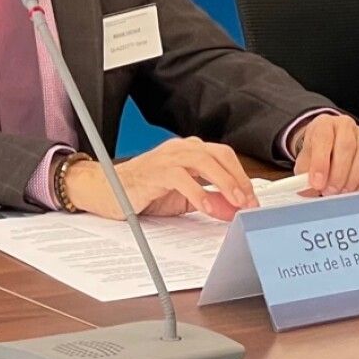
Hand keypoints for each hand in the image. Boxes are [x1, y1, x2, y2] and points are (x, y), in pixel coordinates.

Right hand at [65, 137, 256, 221]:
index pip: (224, 156)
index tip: (254, 200)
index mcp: (188, 152)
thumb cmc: (142, 191)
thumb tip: (235, 209)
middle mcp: (179, 149)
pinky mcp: (152, 171)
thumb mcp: (184, 198)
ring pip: (203, 160)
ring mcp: (165, 157)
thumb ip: (210, 200)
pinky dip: (199, 193)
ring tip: (236, 204)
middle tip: (250, 203)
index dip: (243, 177)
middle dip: (239, 180)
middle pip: (218, 154)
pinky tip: (208, 208)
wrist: (104, 190)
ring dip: (225, 183)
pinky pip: (181, 177)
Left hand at [291, 114, 358, 194]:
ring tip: (341, 192)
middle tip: (330, 191)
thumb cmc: (318, 151)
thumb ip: (305, 172)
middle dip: (337, 173)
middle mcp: (345, 126)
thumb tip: (307, 190)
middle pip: (346, 146)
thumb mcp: (306, 158)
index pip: (322, 138)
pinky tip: (357, 191)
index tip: (316, 183)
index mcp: (324, 124)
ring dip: (352, 177)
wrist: (331, 145)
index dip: (320, 162)